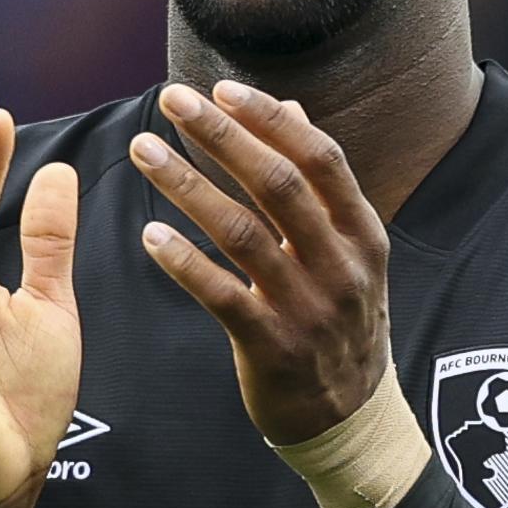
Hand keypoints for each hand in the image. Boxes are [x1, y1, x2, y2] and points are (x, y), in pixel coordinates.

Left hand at [128, 80, 389, 446]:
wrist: (350, 418)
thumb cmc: (340, 320)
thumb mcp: (350, 253)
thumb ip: (319, 185)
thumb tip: (292, 110)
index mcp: (363, 234)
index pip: (320, 159)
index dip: (270, 120)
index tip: (222, 89)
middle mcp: (342, 265)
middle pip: (278, 185)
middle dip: (221, 136)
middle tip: (171, 101)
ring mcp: (309, 309)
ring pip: (243, 234)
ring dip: (188, 186)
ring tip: (144, 151)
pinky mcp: (274, 348)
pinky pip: (223, 297)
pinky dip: (185, 263)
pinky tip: (151, 234)